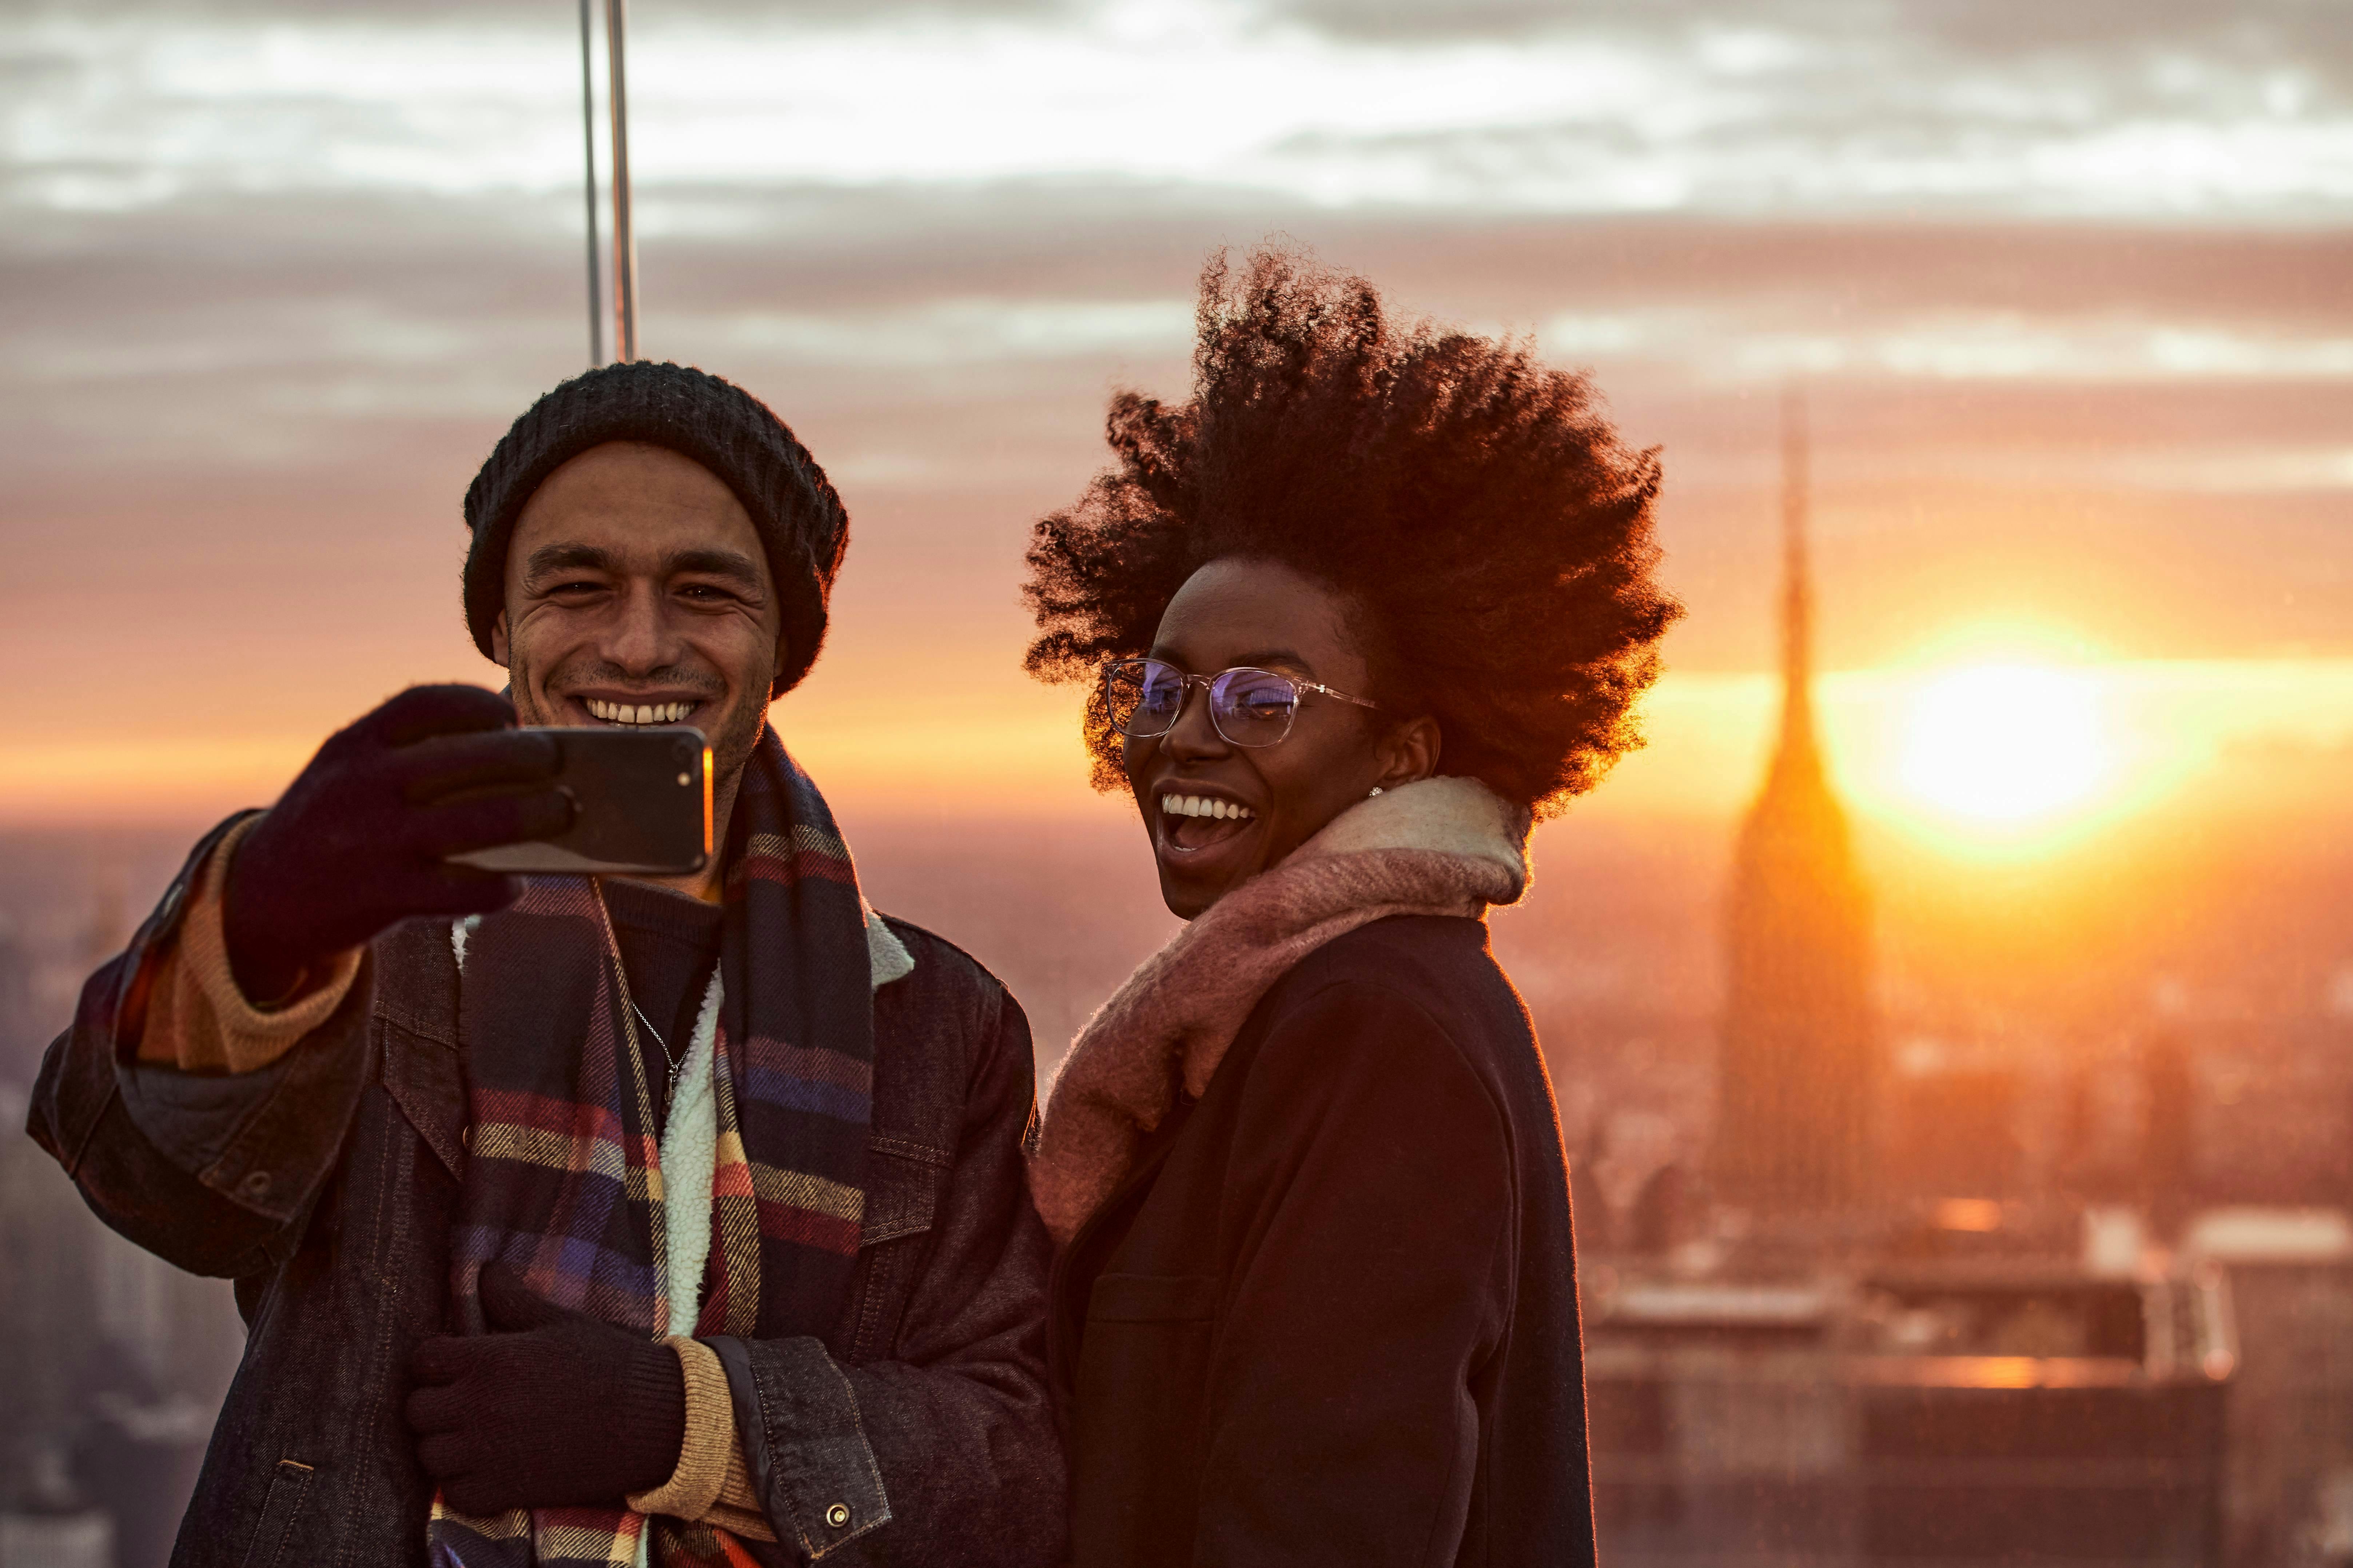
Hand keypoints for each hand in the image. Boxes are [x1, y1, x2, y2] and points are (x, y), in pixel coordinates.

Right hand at [223, 685, 570, 1000]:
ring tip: (563, 813)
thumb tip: (508, 740)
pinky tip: (516, 883)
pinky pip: (461, 888)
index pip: (421, 704)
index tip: (509, 715)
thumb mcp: (348, 770)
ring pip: (475, 822)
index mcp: (353, 746)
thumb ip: (405, 751)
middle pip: (464, 760)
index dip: (475, 703)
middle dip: (525, 758)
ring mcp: (373, 842)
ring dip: (532, 816)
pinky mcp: (384, 896)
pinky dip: (499, 886)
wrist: (260, 897)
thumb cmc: (332, 822)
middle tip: (559, 762)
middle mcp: (362, 787)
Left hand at [406, 1263, 686, 1513]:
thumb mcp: (560, 1323)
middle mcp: (479, 1406)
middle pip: (416, 1410)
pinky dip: (463, 1483)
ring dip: (444, 1444)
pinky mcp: (504, 1490)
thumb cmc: (609, 1363)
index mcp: (490, 1359)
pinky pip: (455, 1493)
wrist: (653, 1418)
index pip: (423, 1361)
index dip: (435, 1361)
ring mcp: (488, 1453)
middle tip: (463, 1400)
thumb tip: (486, 1270)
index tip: (455, 1364)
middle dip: (434, 1403)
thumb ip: (513, 1299)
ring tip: (471, 1434)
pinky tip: (488, 1466)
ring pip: (428, 1454)